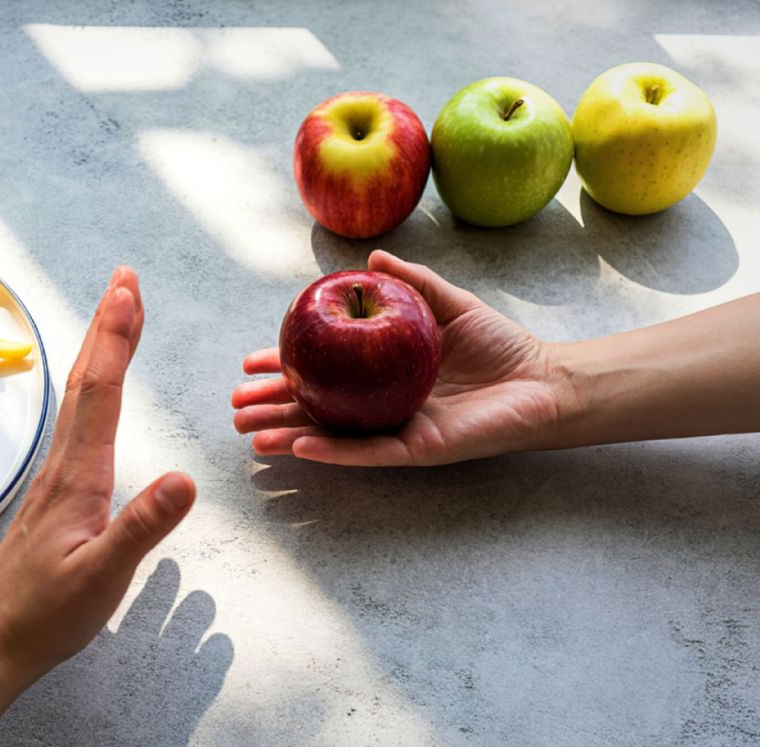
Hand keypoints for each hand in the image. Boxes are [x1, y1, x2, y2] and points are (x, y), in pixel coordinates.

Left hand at [0, 267, 196, 746]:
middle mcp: (64, 465)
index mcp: (79, 476)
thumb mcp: (103, 575)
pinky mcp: (57, 492)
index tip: (128, 291)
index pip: (100, 392)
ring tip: (117, 317)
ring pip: (80, 398)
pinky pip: (78, 421)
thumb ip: (142, 526)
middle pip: (86, 380)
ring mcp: (57, 476)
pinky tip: (97, 392)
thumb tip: (185, 477)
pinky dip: (94, 387)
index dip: (116, 339)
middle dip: (108, 326)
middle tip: (124, 280)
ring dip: (99, 350)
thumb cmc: (47, 612)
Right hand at [232, 250, 571, 465]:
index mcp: (381, 375)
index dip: (284, 369)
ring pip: (330, 437)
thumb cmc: (501, 345)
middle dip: (272, 409)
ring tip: (251, 434)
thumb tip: (369, 259)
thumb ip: (411, 281)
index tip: (250, 364)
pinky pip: (366, 452)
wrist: (545, 380)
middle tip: (236, 408)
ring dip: (288, 436)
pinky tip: (298, 445)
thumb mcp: (447, 303)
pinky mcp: (417, 450)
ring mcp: (395, 430)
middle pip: (315, 409)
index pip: (323, 372)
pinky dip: (332, 451)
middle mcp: (381, 406)